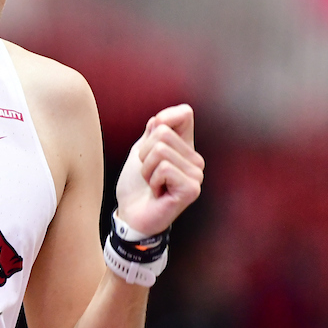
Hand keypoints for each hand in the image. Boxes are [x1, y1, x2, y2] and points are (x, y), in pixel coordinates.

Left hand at [114, 104, 204, 236]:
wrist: (131, 214)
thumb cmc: (136, 185)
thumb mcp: (141, 152)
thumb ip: (152, 133)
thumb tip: (161, 118)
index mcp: (185, 147)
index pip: (184, 114)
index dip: (164, 118)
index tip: (150, 138)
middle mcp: (196, 160)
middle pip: (163, 132)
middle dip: (144, 153)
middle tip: (148, 173)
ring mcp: (196, 175)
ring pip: (161, 150)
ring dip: (146, 169)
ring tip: (153, 183)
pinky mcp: (191, 189)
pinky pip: (164, 168)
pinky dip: (152, 179)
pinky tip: (157, 192)